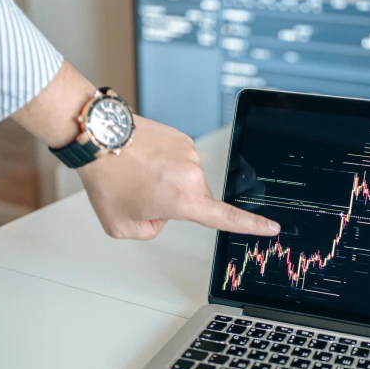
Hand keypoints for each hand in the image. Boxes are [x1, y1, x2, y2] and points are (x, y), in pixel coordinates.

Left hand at [76, 116, 280, 239]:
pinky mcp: (181, 137)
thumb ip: (150, 231)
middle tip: (142, 193)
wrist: (98, 137)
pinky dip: (162, 163)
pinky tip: (143, 159)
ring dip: (166, 180)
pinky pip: (178, 160)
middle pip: (194, 200)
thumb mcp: (122, 227)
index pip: (226, 218)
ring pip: (185, 179)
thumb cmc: (107, 178)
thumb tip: (161, 214)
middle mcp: (193, 175)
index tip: (271, 228)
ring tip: (138, 173)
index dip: (251, 226)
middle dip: (173, 202)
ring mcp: (189, 153)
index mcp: (184, 200)